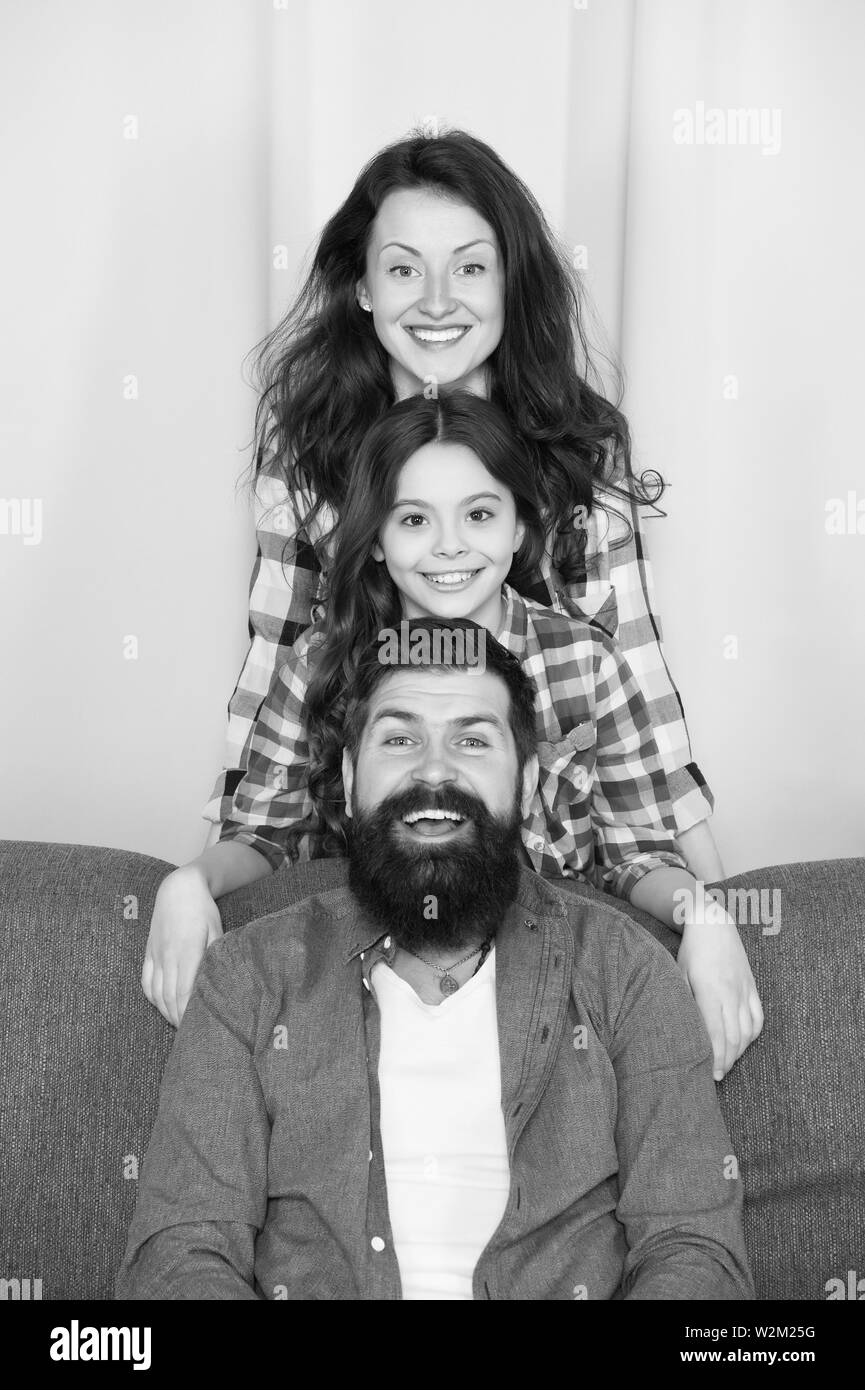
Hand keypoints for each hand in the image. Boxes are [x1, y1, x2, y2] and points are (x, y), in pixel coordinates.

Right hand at [142, 865, 222, 1026]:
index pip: (183, 993)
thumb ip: (215, 957)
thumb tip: (217, 983)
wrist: (178, 890)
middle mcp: (168, 956)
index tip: (195, 1026)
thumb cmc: (203, 911)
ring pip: (156, 992)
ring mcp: (156, 955)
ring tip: (178, 1023)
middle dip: (178, 1018)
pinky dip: (153, 998)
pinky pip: (146, 981)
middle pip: (169, 997)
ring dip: (166, 1011)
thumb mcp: (216, 931)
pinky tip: (162, 1006)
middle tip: (190, 1032)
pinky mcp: (149, 952)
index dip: (187, 1013)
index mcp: (187, 952)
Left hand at [676, 911, 763, 1080]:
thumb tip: (686, 1030)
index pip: (715, 1033)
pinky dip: (752, 1034)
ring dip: (739, 1051)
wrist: (714, 923)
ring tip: (728, 1064)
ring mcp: (744, 990)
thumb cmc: (690, 951)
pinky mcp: (752, 986)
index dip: (714, 1056)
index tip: (711, 1073)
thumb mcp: (678, 973)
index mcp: (710, 991)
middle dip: (726, 1061)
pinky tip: (743, 1044)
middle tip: (718, 1076)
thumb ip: (684, 1001)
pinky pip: (758, 1017)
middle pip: (732, 1037)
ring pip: (747, 1030)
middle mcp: (730, 993)